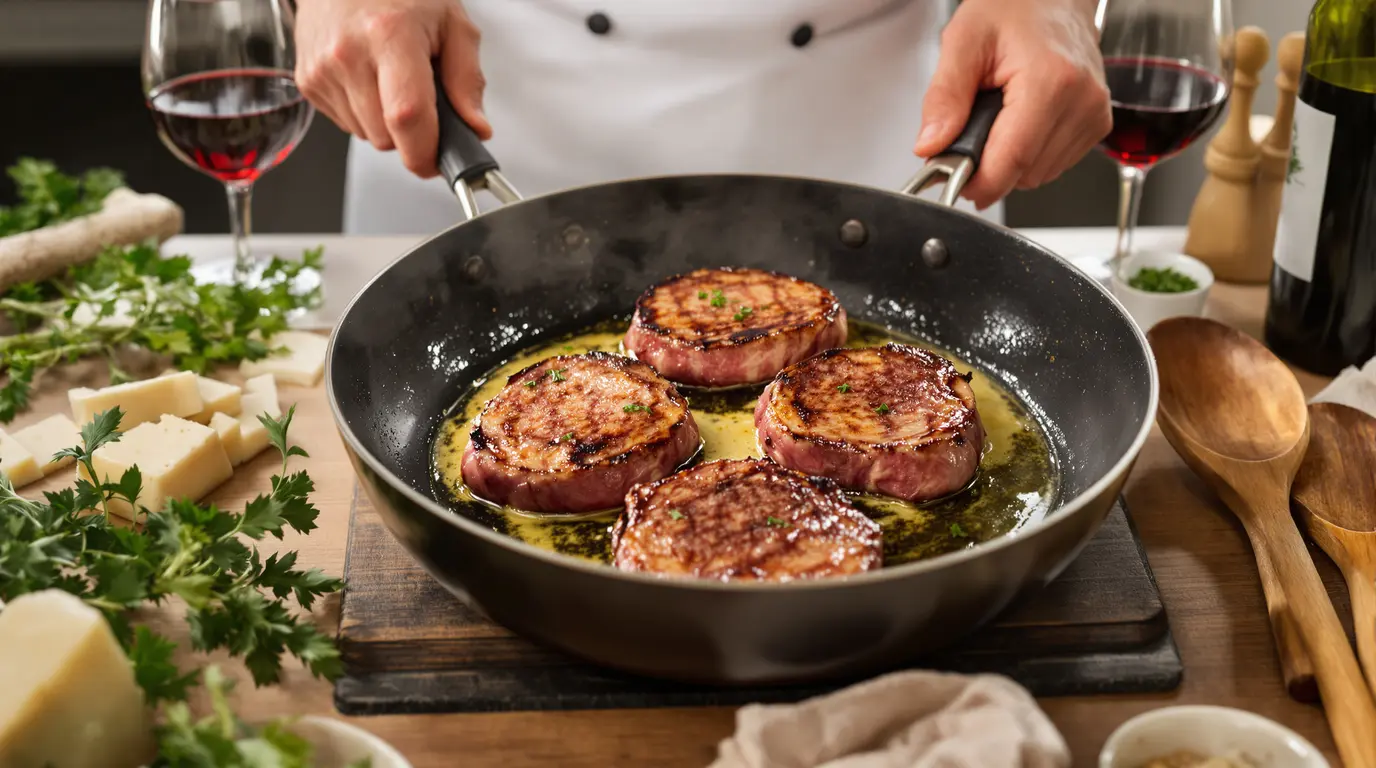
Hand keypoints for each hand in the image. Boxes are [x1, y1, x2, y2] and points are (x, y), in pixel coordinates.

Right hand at [294, 0, 490, 177]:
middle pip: (387, 136)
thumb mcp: (451, 23)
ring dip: (385, 122)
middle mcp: (348, 53)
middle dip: (410, 132)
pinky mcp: (307, 81)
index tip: (437, 161)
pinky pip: (346, 124)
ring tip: (389, 79)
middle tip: (419, 96)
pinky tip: (367, 78)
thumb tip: (475, 129)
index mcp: (390, 34)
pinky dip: (364, 112)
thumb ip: (467, 79)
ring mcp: (322, 69)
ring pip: (367, 136)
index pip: (407, 117)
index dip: (425, 152)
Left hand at [914, 0, 1110, 209]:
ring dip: (1010, 160)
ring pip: (1039, 175)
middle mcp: (1081, 102)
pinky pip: (1053, 164)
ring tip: (998, 117)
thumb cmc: (1015, 8)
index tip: (953, 182)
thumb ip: (944, 97)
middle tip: (970, 131)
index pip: (1012, 160)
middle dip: (989, 165)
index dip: (978, 182)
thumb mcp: (963, 41)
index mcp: (1050, 81)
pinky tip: (1020, 121)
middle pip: (1024, 173)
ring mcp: (1093, 115)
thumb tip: (931, 146)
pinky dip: (1029, 154)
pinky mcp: (1097, 124)